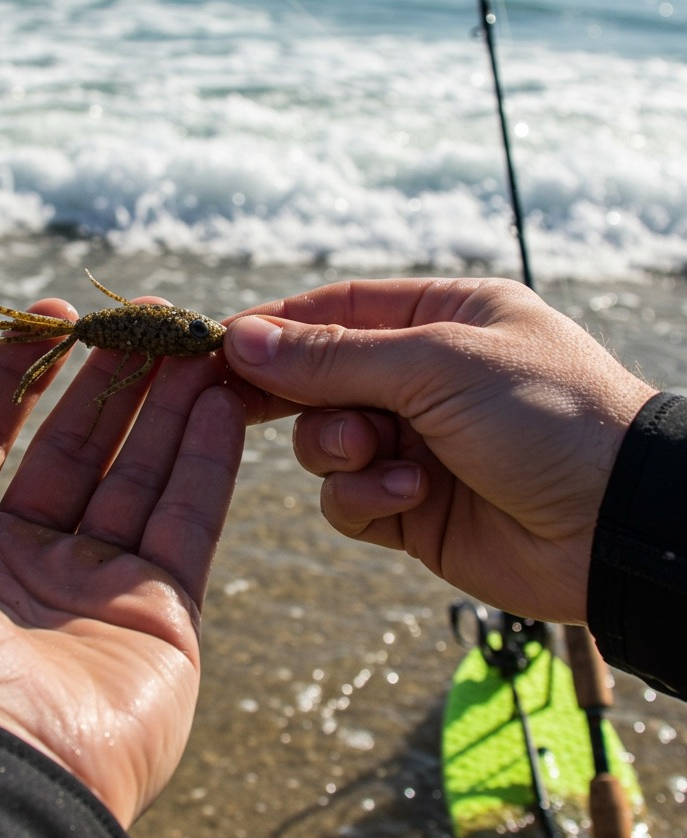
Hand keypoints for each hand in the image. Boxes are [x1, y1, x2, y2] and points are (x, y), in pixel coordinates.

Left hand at [0, 297, 244, 827]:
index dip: (16, 370)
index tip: (52, 313)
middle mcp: (17, 565)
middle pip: (73, 444)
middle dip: (109, 374)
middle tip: (145, 312)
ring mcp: (93, 590)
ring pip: (138, 473)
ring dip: (167, 403)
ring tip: (195, 338)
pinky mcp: (161, 617)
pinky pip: (188, 520)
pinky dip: (207, 458)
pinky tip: (221, 396)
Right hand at [223, 277, 655, 624]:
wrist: (620, 527)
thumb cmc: (546, 415)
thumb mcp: (436, 363)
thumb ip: (333, 356)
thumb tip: (241, 337)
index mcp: (440, 318)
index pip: (335, 310)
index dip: (275, 327)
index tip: (217, 345)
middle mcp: (423, 377)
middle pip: (317, 377)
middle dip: (287, 392)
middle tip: (232, 403)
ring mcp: (414, 444)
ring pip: (322, 442)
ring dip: (336, 448)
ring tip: (376, 451)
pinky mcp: (411, 508)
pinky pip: (349, 499)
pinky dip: (365, 497)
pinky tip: (409, 495)